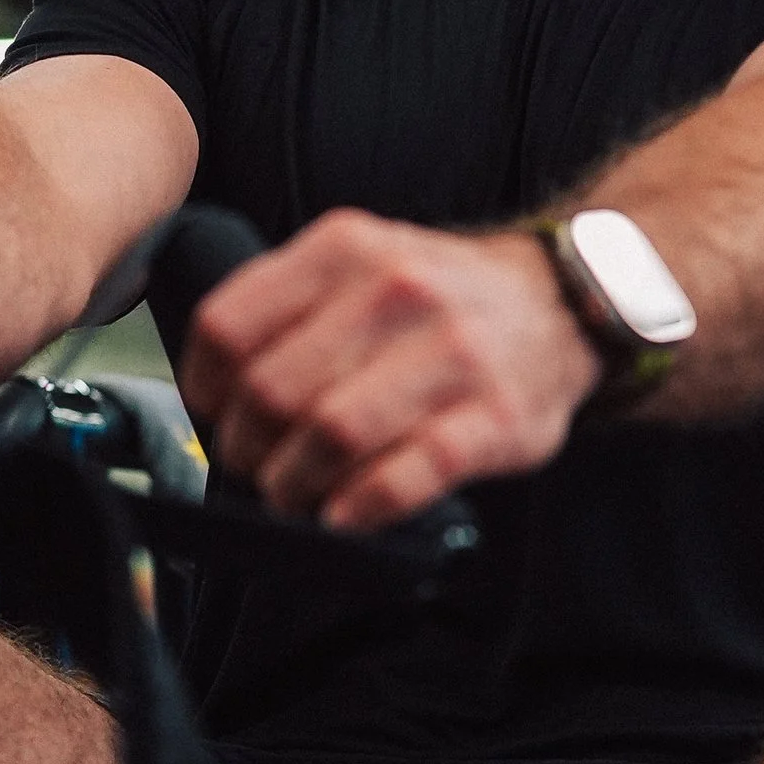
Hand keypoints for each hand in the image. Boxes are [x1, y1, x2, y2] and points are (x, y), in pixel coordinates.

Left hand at [180, 211, 594, 528]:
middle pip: (273, 391)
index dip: (203, 387)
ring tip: (295, 496)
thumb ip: (288, 306)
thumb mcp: (360, 262)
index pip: (229, 326)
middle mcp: (398, 290)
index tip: (214, 414)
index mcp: (347, 248)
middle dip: (247, 449)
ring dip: (294, 485)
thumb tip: (212, 389)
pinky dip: (360, 507)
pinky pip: (407, 476)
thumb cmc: (441, 299)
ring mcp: (453, 354)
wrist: (561, 304)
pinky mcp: (496, 419)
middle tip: (256, 467)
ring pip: (332, 435)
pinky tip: (344, 515)